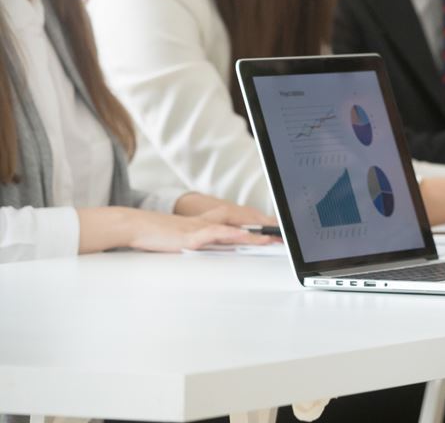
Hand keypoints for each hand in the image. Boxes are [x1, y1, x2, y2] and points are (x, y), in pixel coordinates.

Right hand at [124, 208, 275, 252]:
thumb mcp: (188, 238)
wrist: (137, 226)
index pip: (241, 222)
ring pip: (234, 227)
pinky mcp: (190, 236)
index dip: (261, 226)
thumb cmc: (161, 234)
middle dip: (265, 229)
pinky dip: (230, 234)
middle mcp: (210, 221)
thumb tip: (223, 246)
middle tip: (284, 235)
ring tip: (272, 237)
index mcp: (210, 222)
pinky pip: (214, 233)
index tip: (278, 233)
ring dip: (254, 232)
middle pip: (243, 223)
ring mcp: (201, 227)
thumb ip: (206, 240)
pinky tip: (242, 235)